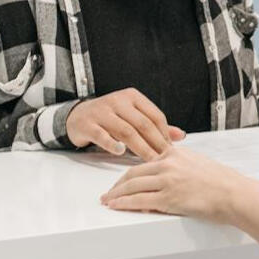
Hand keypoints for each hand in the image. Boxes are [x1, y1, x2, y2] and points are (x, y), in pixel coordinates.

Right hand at [67, 88, 183, 159]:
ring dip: (141, 148)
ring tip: (150, 161)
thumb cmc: (111, 119)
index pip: (155, 115)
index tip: (171, 150)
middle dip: (156, 143)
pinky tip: (121, 152)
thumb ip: (155, 126)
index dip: (165, 134)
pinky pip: (102, 135)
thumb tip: (181, 136)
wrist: (78, 116)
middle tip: (164, 159)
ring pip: (126, 131)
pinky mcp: (87, 124)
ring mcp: (101, 112)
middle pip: (143, 124)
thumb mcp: (133, 117)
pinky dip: (113, 144)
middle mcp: (118, 101)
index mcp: (132, 97)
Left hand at [101, 146, 243, 220]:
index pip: (146, 161)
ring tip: (108, 200)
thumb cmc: (224, 183)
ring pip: (132, 186)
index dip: (132, 171)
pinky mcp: (168, 198)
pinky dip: (123, 203)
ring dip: (116, 194)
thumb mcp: (201, 164)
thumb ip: (183, 166)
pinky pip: (138, 201)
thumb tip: (172, 178)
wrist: (234, 194)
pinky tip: (116, 206)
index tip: (124, 178)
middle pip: (134, 173)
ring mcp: (167, 181)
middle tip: (110, 191)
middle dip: (118, 184)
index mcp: (176, 154)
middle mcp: (168, 165)